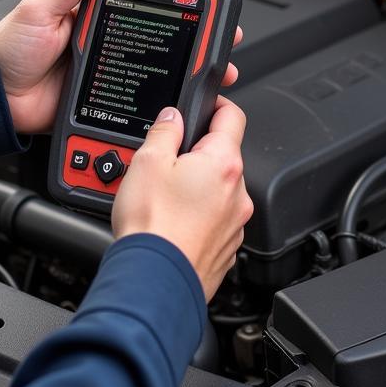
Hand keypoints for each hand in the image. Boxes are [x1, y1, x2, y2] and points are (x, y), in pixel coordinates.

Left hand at [0, 0, 241, 133]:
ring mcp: (108, 73)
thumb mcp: (38, 11)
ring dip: (186, 76)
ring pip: (155, 74)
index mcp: (93, 15)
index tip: (201, 9)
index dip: (174, 9)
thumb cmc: (8, 50)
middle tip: (222, 46)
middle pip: (159, 42)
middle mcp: (107, 43)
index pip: (142, 7)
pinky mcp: (103, 101)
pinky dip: (159, 106)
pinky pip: (136, 103)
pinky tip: (178, 106)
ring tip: (214, 76)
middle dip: (194, 45)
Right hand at [112, 98, 254, 299]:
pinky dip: (196, 217)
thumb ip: (165, 130)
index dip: (216, 104)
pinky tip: (171, 223)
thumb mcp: (147, 161)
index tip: (203, 105)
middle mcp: (238, 193)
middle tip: (166, 161)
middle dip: (197, 154)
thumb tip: (172, 116)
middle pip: (222, 156)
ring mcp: (235, 223)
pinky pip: (214, 220)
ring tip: (163, 199)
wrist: (154, 282)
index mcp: (223, 163)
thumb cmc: (153, 226)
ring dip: (196, 188)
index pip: (233, 115)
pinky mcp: (226, 248)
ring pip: (218, 191)